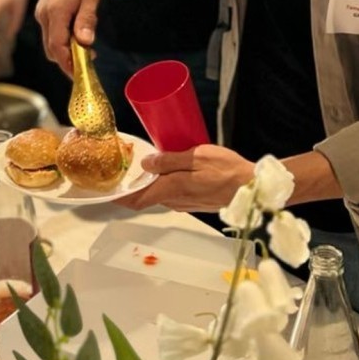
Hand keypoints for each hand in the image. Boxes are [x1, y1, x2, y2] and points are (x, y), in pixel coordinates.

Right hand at [35, 0, 120, 74]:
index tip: (81, 75)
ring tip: (88, 51)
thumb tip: (85, 42)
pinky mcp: (43, 13)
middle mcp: (44, 15)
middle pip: (52, 50)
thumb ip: (87, 19)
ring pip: (51, 43)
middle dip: (68, 61)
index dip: (68, 65)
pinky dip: (62, 42)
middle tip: (89, 64)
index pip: (57, 48)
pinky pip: (51, 34)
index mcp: (55, 11)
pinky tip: (78, 39)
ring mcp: (41, 14)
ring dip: (66, 52)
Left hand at [117, 143, 254, 211]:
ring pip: (158, 195)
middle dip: (131, 187)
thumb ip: (169, 161)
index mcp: (172, 189)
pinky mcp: (194, 201)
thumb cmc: (227, 170)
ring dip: (147, 184)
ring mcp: (185, 203)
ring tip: (140, 166)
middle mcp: (175, 201)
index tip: (105, 191)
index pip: (137, 199)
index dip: (119, 196)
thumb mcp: (196, 157)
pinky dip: (162, 184)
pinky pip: (171, 194)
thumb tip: (145, 164)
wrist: (253, 188)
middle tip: (120, 169)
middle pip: (145, 197)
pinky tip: (165, 170)